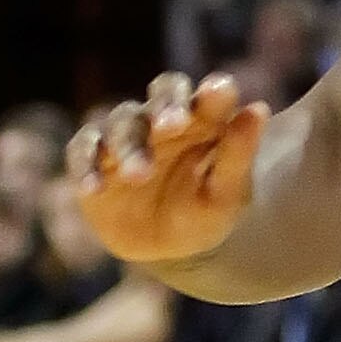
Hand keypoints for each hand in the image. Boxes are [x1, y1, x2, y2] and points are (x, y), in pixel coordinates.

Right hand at [70, 72, 269, 267]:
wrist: (169, 251)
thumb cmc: (206, 214)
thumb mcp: (227, 195)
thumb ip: (239, 153)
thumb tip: (257, 109)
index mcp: (206, 121)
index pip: (209, 94)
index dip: (213, 92)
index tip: (219, 93)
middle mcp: (165, 120)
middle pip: (163, 90)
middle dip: (167, 104)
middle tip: (174, 125)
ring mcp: (127, 137)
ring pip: (123, 121)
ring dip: (130, 146)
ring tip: (140, 175)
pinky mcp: (95, 160)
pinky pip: (83, 151)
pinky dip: (86, 165)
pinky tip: (95, 188)